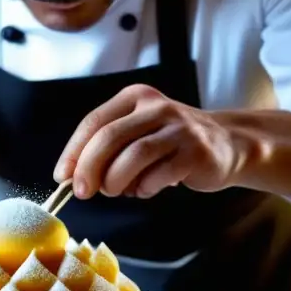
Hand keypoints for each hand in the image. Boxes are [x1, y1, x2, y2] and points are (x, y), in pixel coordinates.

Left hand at [53, 85, 241, 199]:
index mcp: (135, 98)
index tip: (62, 176)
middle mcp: (157, 107)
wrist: (228, 143)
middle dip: (89, 168)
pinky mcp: (196, 151)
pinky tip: (145, 190)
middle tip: (82, 192)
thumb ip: (108, 149)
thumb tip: (73, 176)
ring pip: (134, 155)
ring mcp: (179, 128)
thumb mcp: (139, 133)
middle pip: (110, 137)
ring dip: (116, 180)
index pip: (94, 122)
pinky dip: (145, 188)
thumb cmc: (172, 143)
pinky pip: (160, 174)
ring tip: (115, 191)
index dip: (74, 151)